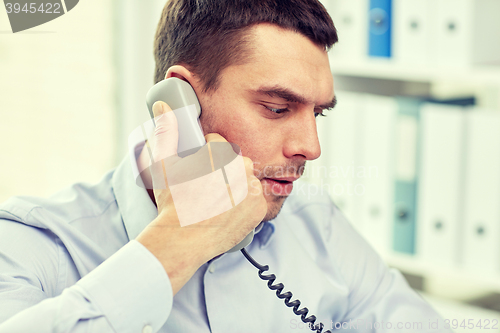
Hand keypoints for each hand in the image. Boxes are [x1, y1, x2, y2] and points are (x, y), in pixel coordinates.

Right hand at [136, 100, 266, 294]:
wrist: (182, 240)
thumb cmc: (172, 203)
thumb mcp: (164, 165)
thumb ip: (166, 132)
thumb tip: (162, 105)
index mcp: (220, 152)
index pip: (218, 143)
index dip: (206, 156)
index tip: (198, 172)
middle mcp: (241, 168)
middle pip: (234, 160)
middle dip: (223, 170)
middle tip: (206, 188)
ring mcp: (252, 189)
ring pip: (245, 179)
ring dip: (235, 185)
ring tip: (216, 201)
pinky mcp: (259, 208)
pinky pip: (254, 198)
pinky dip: (244, 203)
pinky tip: (228, 210)